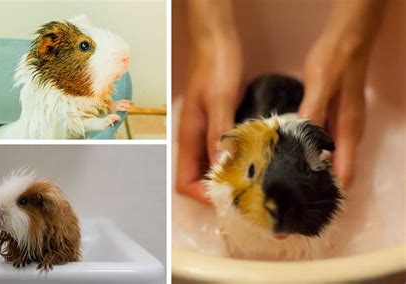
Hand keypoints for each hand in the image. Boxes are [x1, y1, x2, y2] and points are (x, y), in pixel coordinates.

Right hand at [176, 33, 242, 202]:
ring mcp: (207, 133)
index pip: (185, 182)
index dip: (203, 195)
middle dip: (219, 191)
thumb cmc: (216, 67)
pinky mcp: (220, 126)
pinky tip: (258, 159)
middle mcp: (195, 140)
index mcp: (189, 137)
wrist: (217, 43)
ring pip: (212, 167)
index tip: (231, 196)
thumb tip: (221, 169)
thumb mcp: (219, 100)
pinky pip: (224, 152)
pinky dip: (238, 161)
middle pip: (198, 179)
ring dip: (230, 177)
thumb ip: (218, 134)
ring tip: (256, 182)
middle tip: (248, 194)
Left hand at [299, 0, 386, 186]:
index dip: (330, 193)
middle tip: (288, 198)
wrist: (346, 42)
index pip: (344, 172)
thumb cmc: (334, 63)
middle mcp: (348, 135)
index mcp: (347, 131)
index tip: (308, 207)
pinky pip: (324, 146)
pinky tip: (290, 156)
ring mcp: (342, 128)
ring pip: (329, 159)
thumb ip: (313, 114)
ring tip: (284, 183)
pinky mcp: (334, 120)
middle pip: (337, 170)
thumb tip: (304, 145)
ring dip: (312, 171)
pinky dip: (310, 154)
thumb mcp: (320, 86)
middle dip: (316, 186)